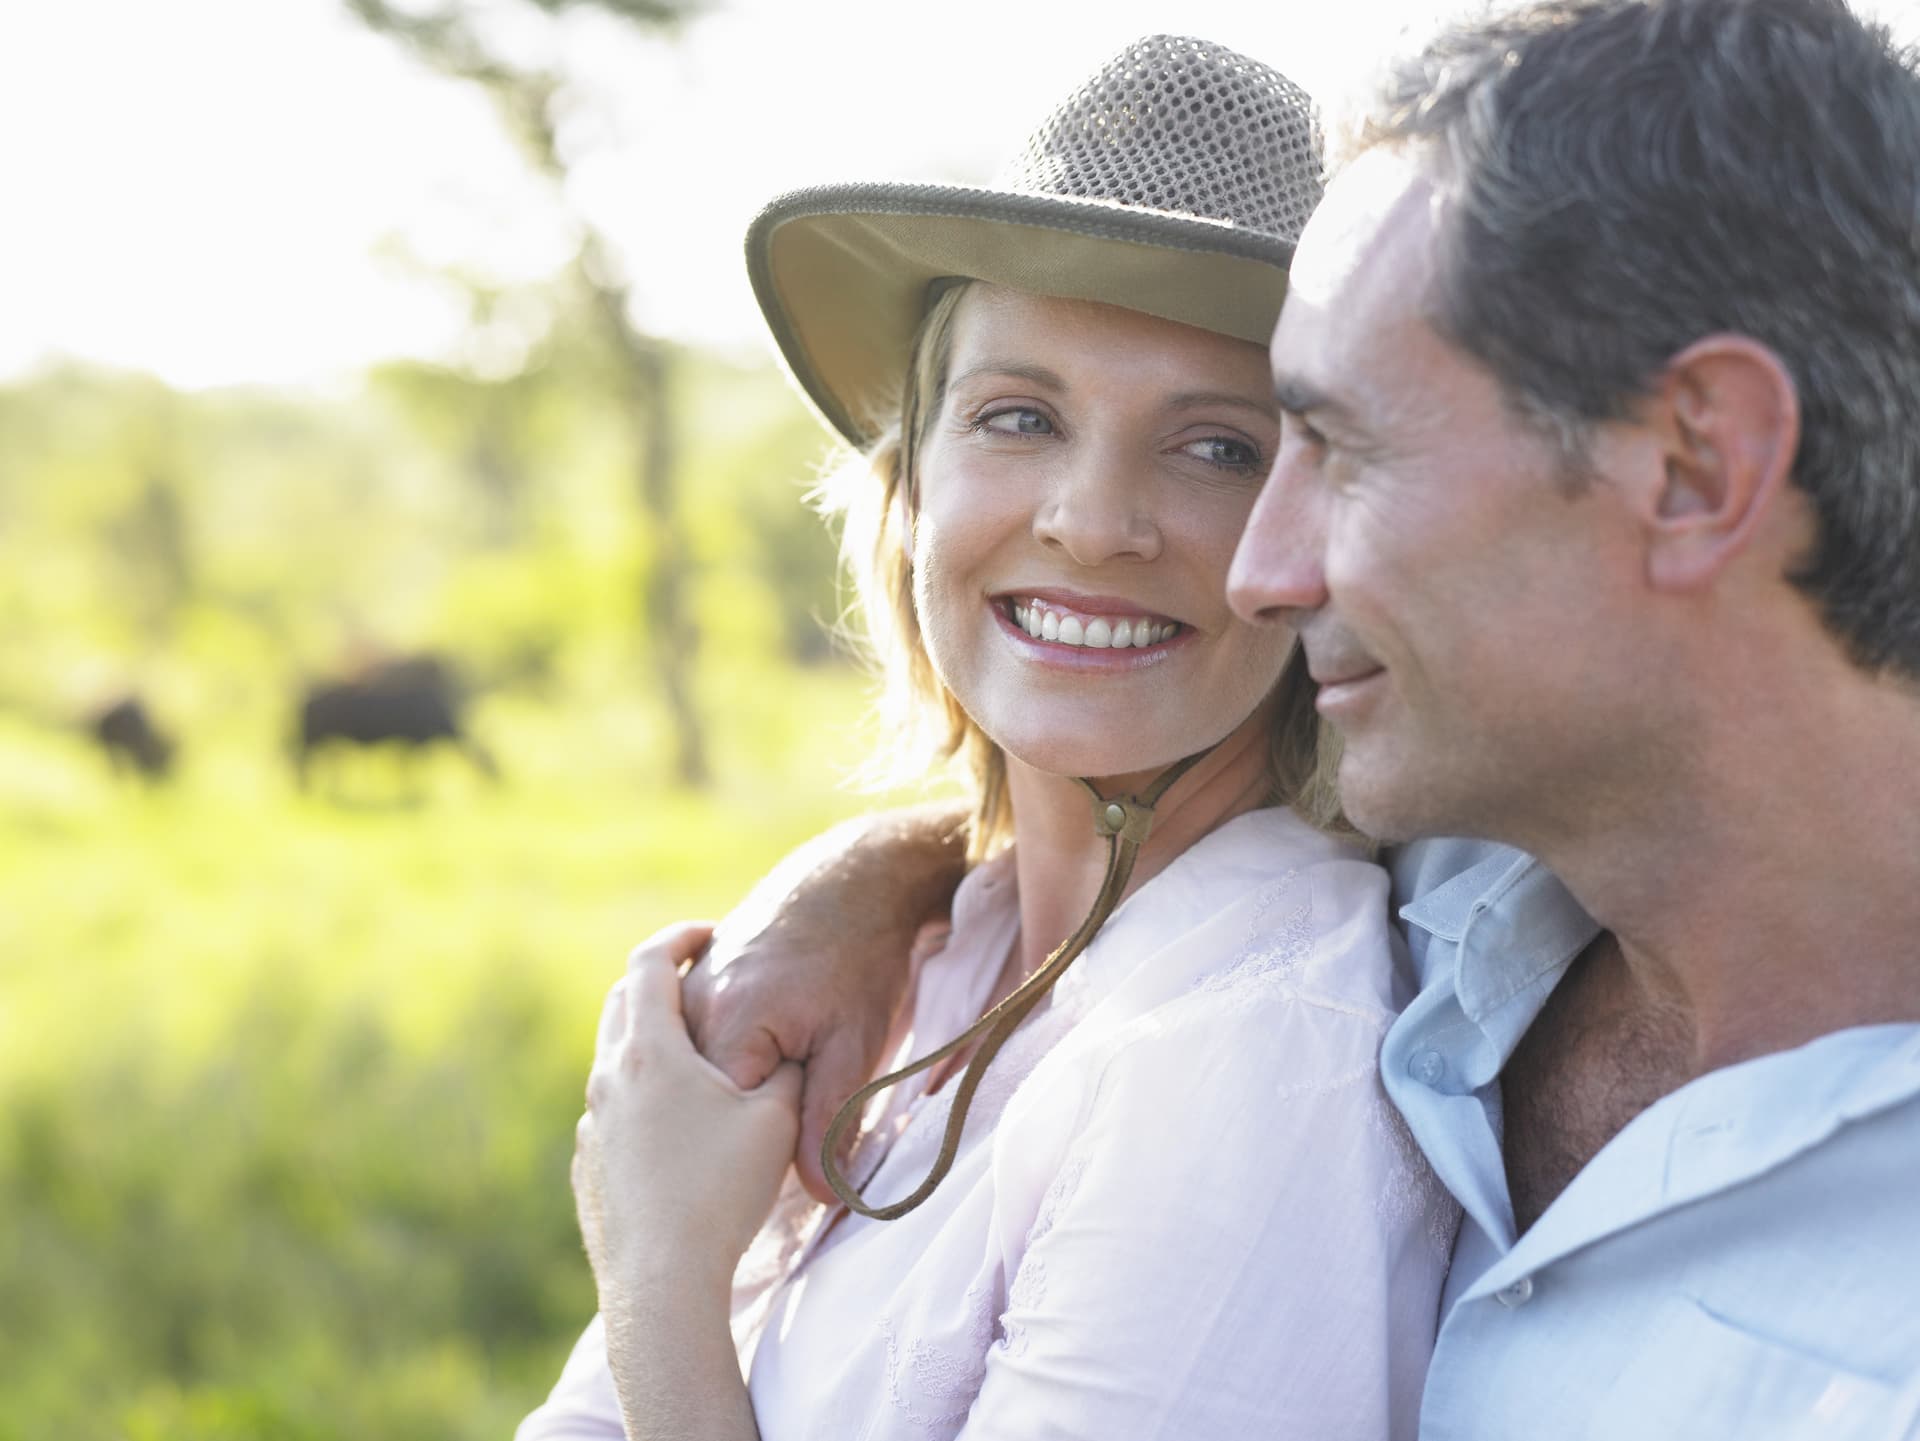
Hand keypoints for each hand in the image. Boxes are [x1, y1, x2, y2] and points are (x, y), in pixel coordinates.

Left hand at [573, 923, 801, 1302]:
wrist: (661, 1283)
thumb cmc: (721, 1190)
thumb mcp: (775, 1119)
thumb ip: (785, 1074)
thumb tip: (787, 1056)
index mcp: (648, 1051)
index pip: (649, 964)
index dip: (677, 938)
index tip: (705, 933)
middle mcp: (607, 1080)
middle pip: (619, 1006)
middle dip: (655, 983)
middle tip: (694, 981)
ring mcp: (591, 1128)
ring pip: (612, 1064)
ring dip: (648, 1046)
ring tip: (695, 1061)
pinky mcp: (588, 1172)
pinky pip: (611, 1114)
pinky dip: (640, 1098)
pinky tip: (677, 1129)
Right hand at [680, 807, 967, 1201]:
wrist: (850, 880)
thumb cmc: (859, 960)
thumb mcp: (855, 1045)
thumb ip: (831, 1122)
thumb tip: (820, 1198)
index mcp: (725, 1028)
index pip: (719, 1124)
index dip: (759, 1147)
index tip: (790, 1146)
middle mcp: (688, 1010)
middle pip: (695, 1100)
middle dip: (737, 1122)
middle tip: (786, 1109)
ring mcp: (683, 994)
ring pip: (689, 1074)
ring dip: (725, 1092)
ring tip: (778, 1073)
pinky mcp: (690, 986)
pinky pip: (690, 1045)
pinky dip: (718, 1064)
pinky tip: (760, 1058)